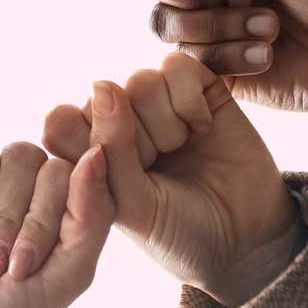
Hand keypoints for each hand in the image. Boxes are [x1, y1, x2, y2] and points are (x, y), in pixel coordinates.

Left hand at [42, 54, 296, 307]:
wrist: (247, 242)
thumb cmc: (180, 233)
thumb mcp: (135, 207)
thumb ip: (112, 150)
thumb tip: (103, 83)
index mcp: (89, 155)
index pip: (60, 121)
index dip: (89, 142)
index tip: (121, 178)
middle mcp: (119, 124)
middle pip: (105, 99)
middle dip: (137, 141)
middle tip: (161, 170)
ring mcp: (158, 104)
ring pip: (140, 80)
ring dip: (164, 122)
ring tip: (181, 148)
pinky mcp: (198, 88)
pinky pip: (176, 65)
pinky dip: (189, 99)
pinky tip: (203, 127)